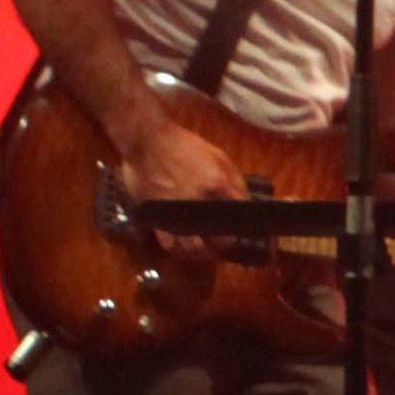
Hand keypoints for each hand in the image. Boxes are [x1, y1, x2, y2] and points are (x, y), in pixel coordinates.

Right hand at [118, 114, 248, 255]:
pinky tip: (184, 246)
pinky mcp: (156, 218)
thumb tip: (245, 203)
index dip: (242, 230)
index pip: (239, 217)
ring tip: (205, 249)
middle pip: (218, 241)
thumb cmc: (185, 146)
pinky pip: (170, 245)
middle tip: (223, 243)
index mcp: (216, 186)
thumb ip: (235, 182)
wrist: (148, 141)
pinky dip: (180, 250)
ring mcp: (175, 214)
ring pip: (193, 249)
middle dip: (224, 246)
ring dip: (202, 254)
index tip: (241, 232)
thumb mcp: (219, 157)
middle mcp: (197, 204)